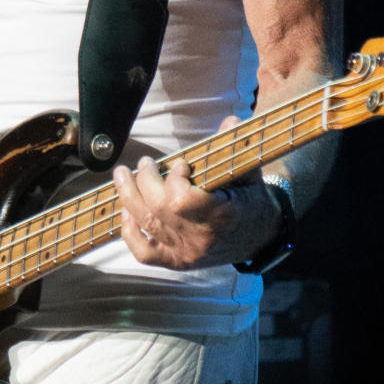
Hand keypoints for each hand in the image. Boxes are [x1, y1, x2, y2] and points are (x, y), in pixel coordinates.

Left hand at [112, 118, 283, 270]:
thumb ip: (235, 147)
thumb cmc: (251, 201)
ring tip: (123, 175)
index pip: (182, 201)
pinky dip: (129, 232)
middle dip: (145, 180)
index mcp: (222, 216)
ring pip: (146, 225)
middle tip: (146, 162)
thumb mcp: (248, 173)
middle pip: (158, 209)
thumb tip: (230, 121)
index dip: (174, 179)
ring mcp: (186, 253)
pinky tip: (127, 212)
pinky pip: (144, 252)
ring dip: (129, 196)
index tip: (181, 164)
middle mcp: (201, 239)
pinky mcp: (176, 262)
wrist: (260, 238)